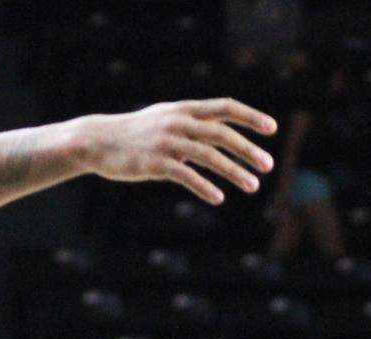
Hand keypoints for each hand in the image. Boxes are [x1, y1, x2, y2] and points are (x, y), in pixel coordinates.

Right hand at [75, 98, 275, 203]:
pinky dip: (205, 187)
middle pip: (222, 134)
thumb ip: (191, 126)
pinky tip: (219, 198)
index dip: (250, 117)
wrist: (97, 142)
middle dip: (248, 150)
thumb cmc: (134, 134)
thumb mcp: (164, 120)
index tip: (272, 129)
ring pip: (209, 156)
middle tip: (269, 165)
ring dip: (234, 172)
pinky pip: (186, 176)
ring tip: (252, 186)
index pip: (225, 107)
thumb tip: (216, 140)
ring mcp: (167, 142)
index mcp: (184, 109)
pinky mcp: (154, 163)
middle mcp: (178, 122)